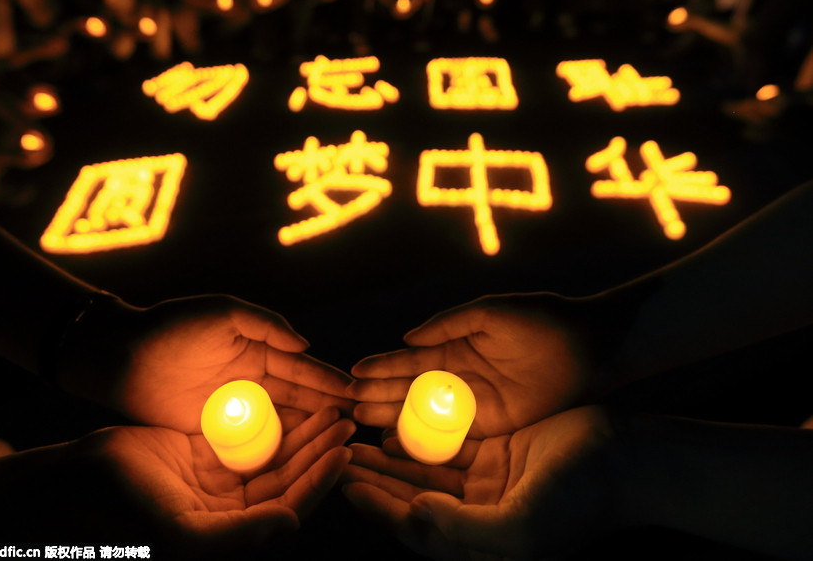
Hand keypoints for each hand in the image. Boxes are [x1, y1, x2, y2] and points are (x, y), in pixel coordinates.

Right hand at [0, 407, 353, 554]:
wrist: (79, 482)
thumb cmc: (128, 512)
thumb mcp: (183, 531)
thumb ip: (240, 533)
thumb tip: (292, 523)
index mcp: (231, 531)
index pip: (290, 505)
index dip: (320, 481)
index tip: (345, 452)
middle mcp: (230, 509)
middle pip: (288, 477)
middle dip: (318, 450)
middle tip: (346, 421)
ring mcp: (218, 481)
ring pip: (273, 454)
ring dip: (301, 434)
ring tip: (329, 409)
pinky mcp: (203, 455)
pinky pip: (247, 436)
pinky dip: (270, 421)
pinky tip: (291, 401)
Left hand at [61, 294, 352, 432]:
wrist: (121, 355)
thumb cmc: (172, 326)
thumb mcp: (223, 312)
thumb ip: (266, 324)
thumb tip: (306, 344)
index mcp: (259, 351)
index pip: (303, 370)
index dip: (329, 381)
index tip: (357, 393)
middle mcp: (254, 382)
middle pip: (300, 400)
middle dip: (329, 410)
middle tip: (359, 424)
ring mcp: (238, 409)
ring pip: (283, 424)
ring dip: (310, 432)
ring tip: (339, 444)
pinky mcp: (217, 433)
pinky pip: (254, 443)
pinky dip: (278, 450)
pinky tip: (300, 460)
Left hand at [342, 406, 618, 560]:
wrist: (630, 459)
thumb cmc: (582, 497)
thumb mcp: (523, 526)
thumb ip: (465, 530)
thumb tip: (414, 517)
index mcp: (484, 545)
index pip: (418, 530)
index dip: (379, 508)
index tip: (346, 482)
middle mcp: (482, 517)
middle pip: (415, 500)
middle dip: (377, 480)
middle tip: (341, 455)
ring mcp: (491, 485)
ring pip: (429, 472)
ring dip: (394, 459)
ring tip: (358, 440)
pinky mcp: (501, 454)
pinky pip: (453, 447)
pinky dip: (425, 438)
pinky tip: (398, 425)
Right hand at [350, 293, 609, 437]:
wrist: (591, 346)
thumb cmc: (542, 320)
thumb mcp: (491, 312)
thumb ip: (449, 323)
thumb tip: (406, 337)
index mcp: (456, 346)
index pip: (410, 360)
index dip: (382, 367)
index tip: (353, 374)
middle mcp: (458, 378)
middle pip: (410, 390)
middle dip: (378, 396)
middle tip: (346, 405)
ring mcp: (474, 404)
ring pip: (424, 415)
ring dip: (393, 418)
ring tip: (361, 423)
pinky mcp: (494, 426)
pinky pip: (453, 435)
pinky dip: (426, 441)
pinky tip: (398, 444)